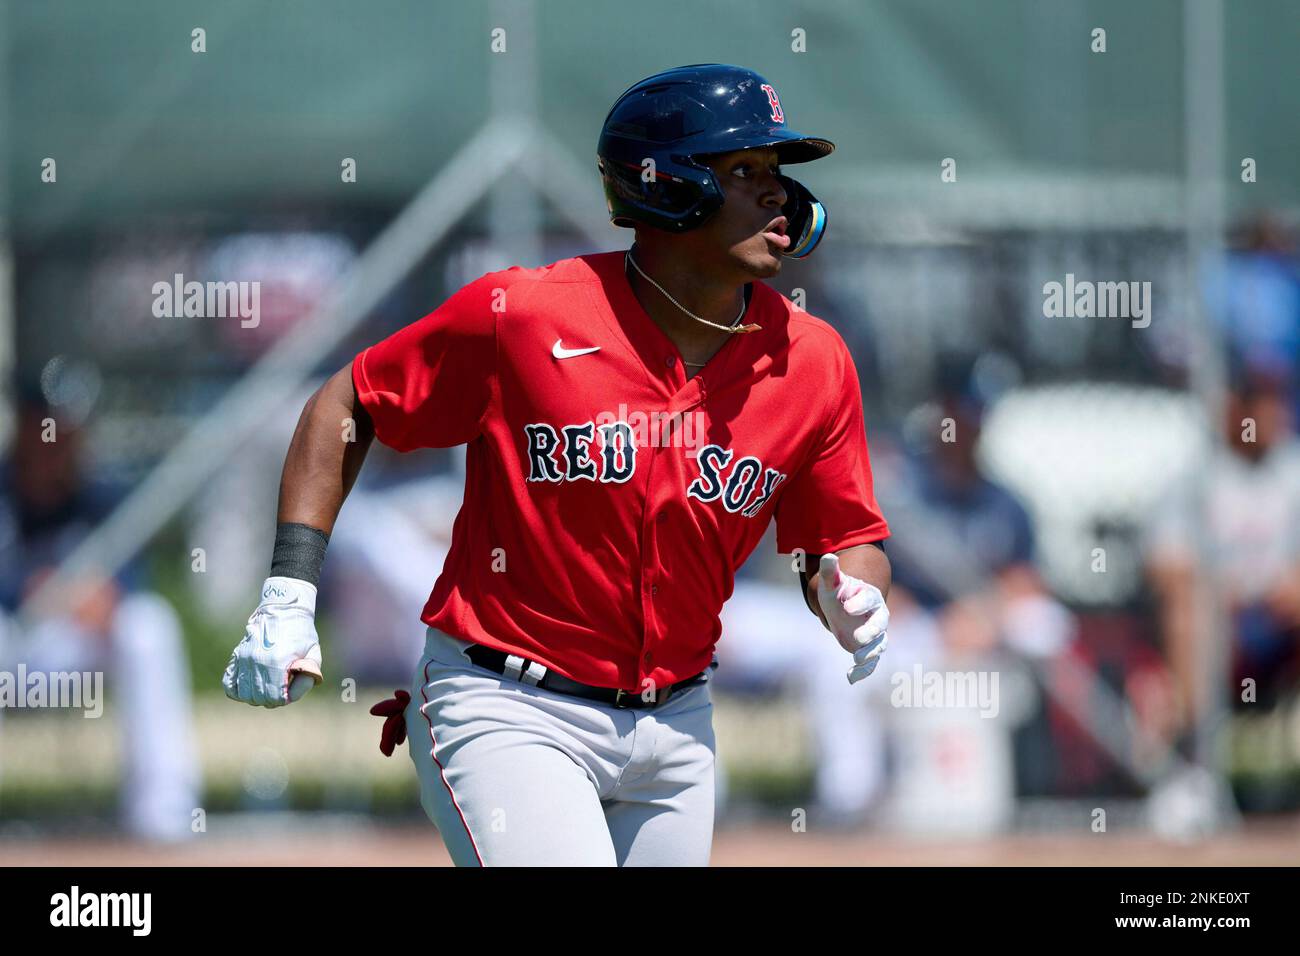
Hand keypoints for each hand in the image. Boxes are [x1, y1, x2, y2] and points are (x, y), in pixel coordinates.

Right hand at [223, 576, 322, 706]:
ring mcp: (244, 658)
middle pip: (259, 698)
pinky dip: (237, 690)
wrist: (282, 610)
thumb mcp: (313, 653)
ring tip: (267, 689)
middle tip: (280, 691)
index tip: (289, 692)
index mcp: (278, 661)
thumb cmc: (301, 633)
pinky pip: (229, 683)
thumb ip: (307, 676)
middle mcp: (258, 661)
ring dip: (255, 697)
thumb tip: (291, 695)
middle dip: (271, 700)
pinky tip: (250, 687)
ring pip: (244, 694)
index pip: (276, 697)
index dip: (284, 699)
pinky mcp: (236, 656)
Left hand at [816, 553, 889, 684]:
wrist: (846, 607)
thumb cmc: (839, 592)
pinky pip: (870, 662)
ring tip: (857, 659)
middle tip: (859, 638)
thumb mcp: (831, 583)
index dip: (860, 603)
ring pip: (879, 644)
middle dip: (871, 631)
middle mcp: (877, 616)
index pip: (869, 599)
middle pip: (880, 624)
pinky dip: (863, 671)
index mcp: (869, 597)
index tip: (847, 607)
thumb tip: (827, 556)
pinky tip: (850, 678)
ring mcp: (875, 634)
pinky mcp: (868, 649)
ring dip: (870, 653)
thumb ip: (831, 571)